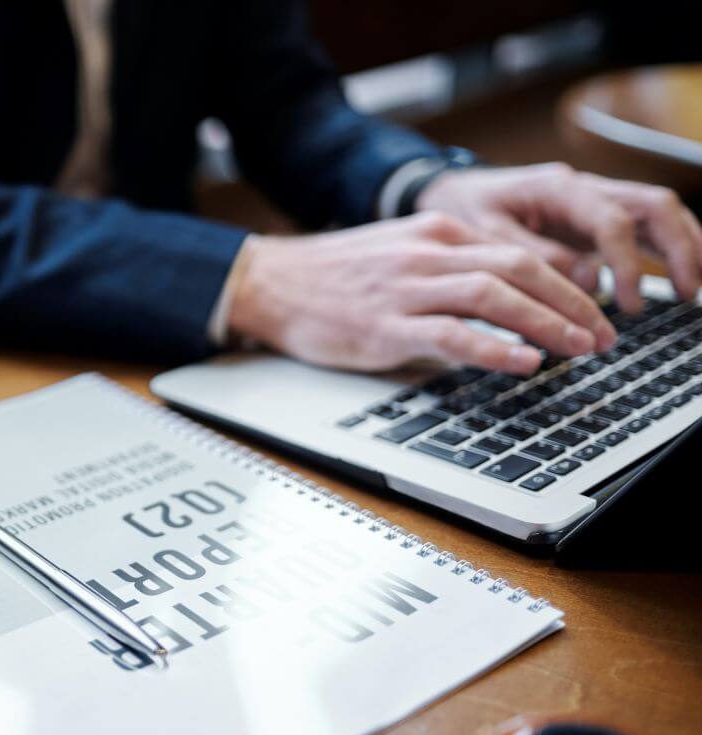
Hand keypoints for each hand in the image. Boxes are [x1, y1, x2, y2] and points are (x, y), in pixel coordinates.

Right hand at [227, 213, 616, 374]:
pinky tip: (523, 362)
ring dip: (547, 323)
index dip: (566, 283)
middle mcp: (427, 252)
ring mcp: (406, 287)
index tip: (590, 311)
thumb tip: (497, 308)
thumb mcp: (398, 256)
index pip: (519, 252)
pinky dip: (494, 348)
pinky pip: (452, 333)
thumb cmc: (331, 278)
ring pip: (495, 295)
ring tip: (579, 348)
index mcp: (435, 232)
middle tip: (602, 334)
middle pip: (520, 268)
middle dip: (572, 303)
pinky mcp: (385, 324)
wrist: (272, 282)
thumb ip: (446, 272)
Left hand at [416, 163, 701, 310]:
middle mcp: (584, 189)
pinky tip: (672, 282)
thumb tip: (586, 280)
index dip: (625, 263)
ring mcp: (593, 203)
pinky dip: (663, 252)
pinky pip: (642, 229)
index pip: (612, 221)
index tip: (624, 303)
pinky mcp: (592, 221)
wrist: (448, 195)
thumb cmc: (461, 211)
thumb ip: (533, 255)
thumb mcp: (484, 234)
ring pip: (657, 213)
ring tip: (690, 290)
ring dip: (683, 247)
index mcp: (558, 188)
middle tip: (685, 293)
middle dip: (680, 247)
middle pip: (654, 206)